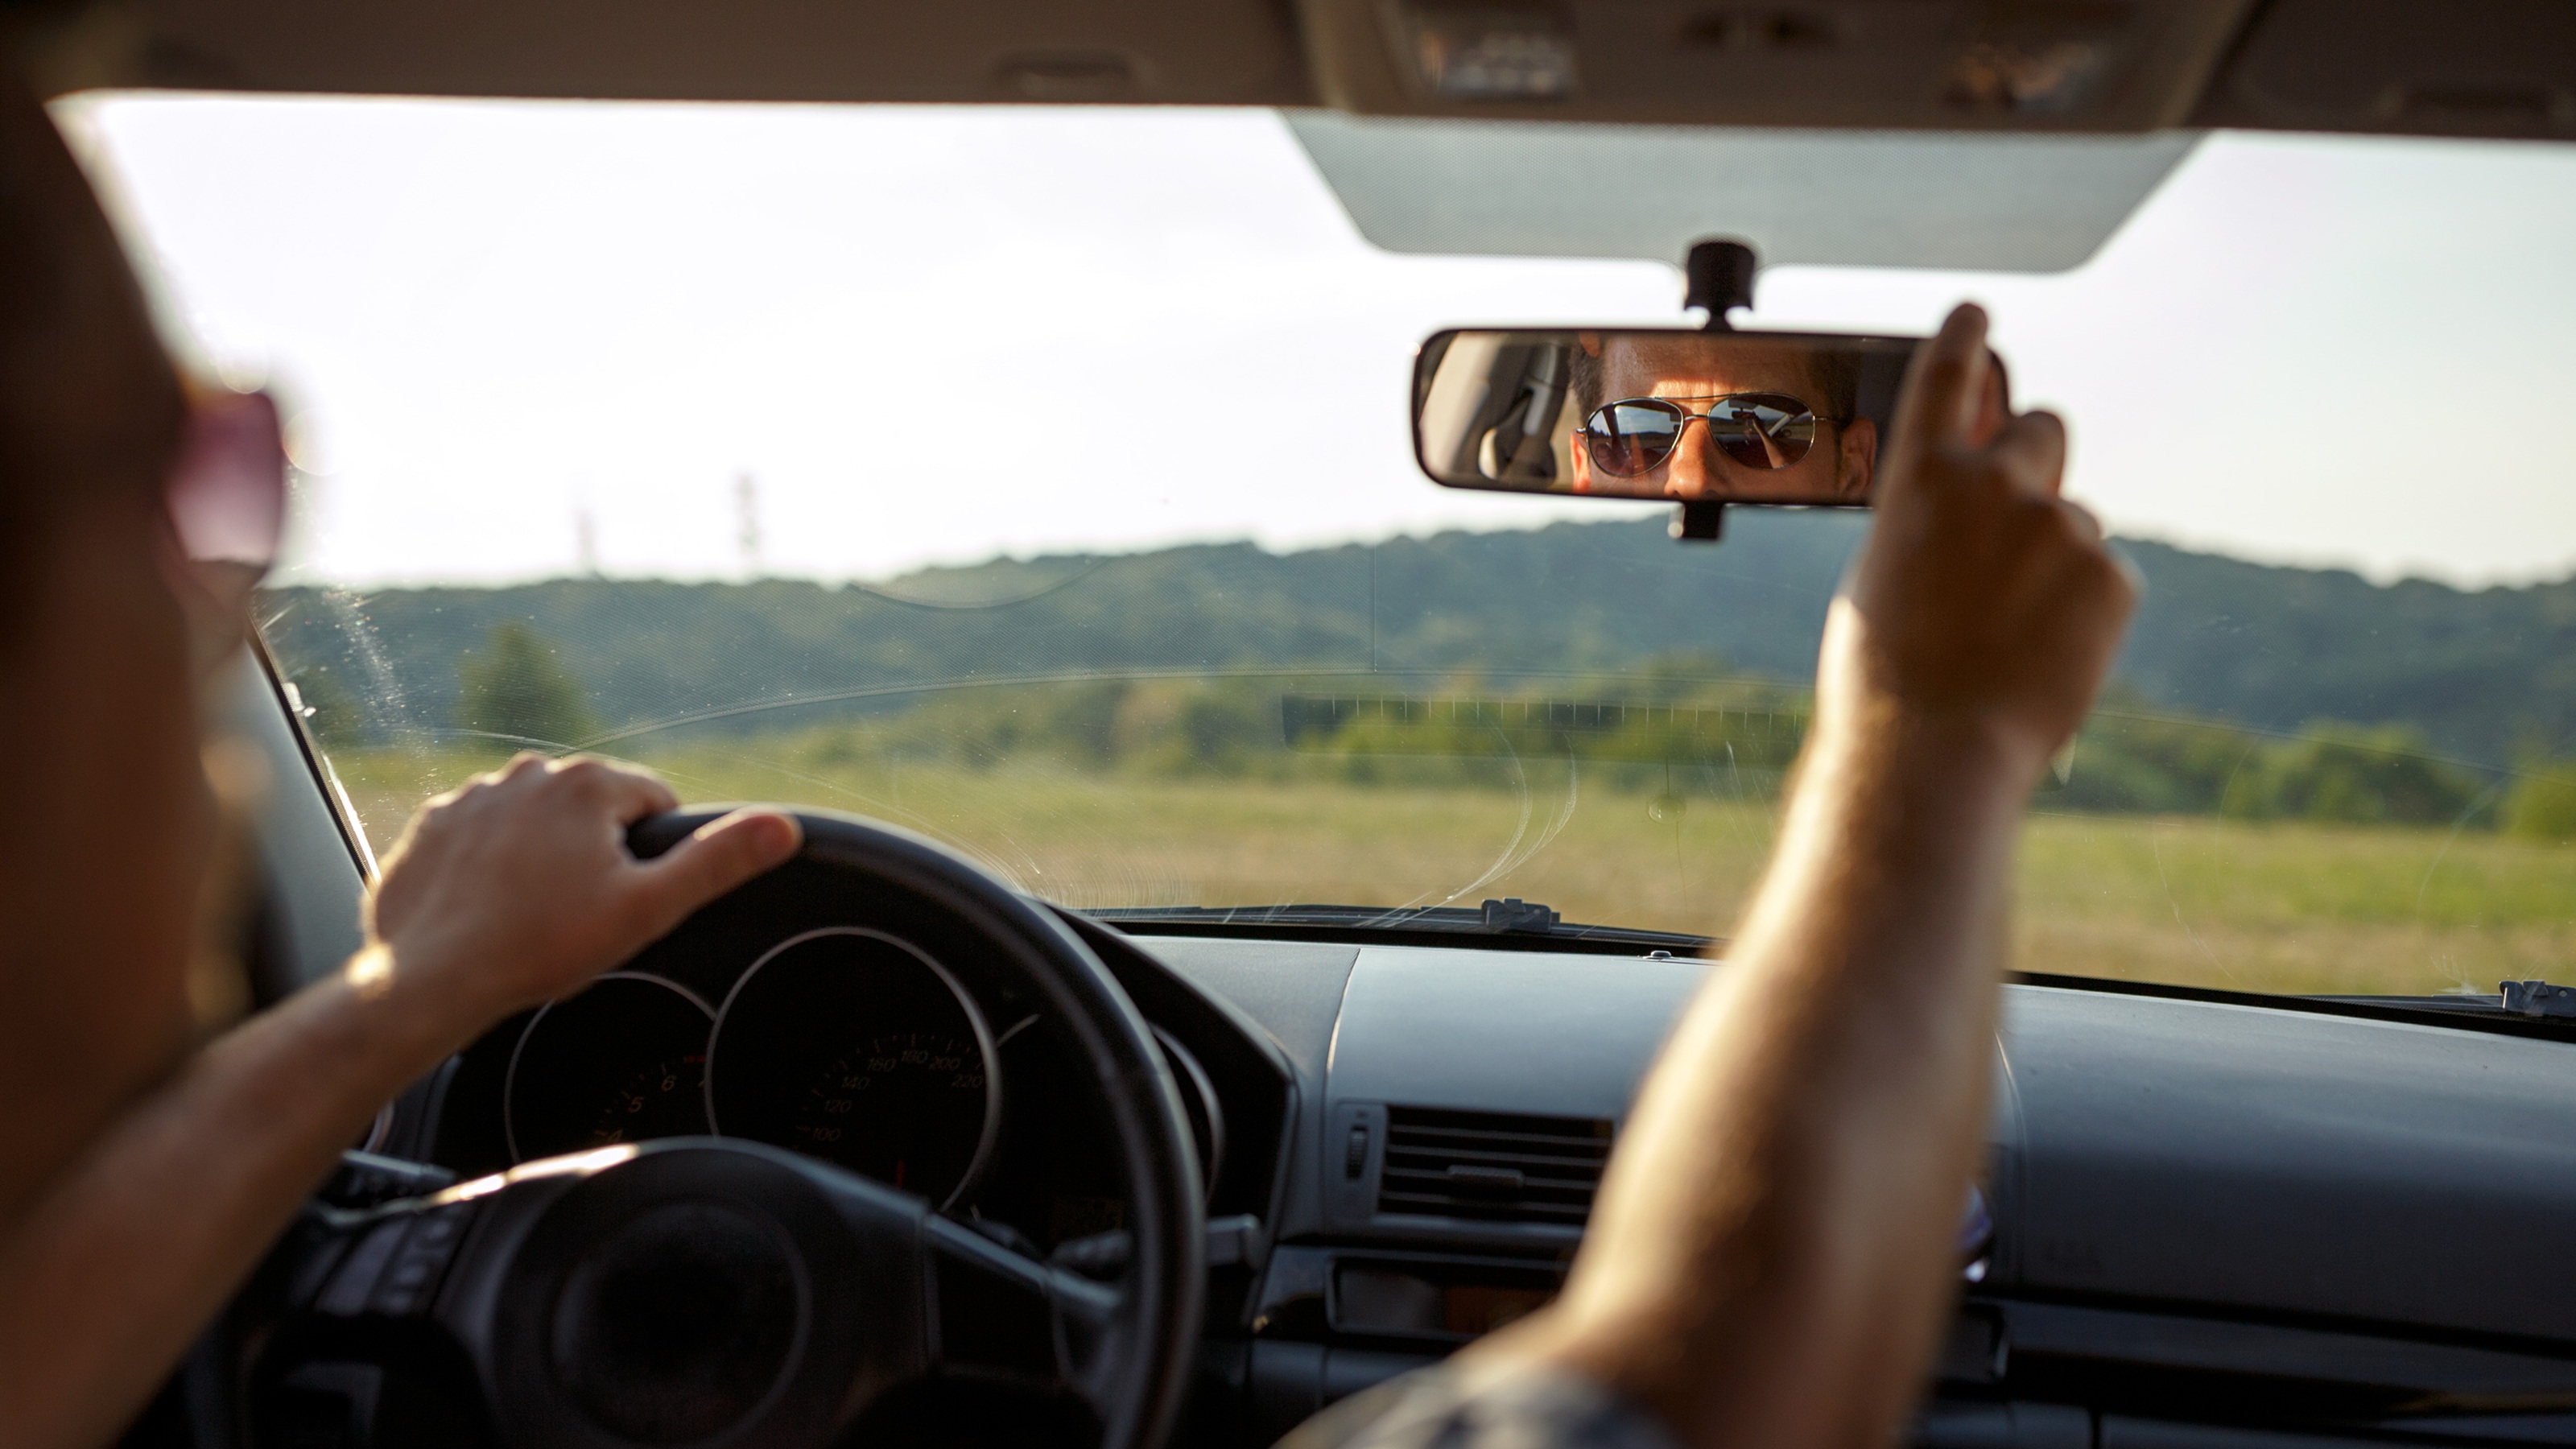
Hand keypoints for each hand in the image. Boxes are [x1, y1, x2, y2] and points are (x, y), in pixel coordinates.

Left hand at [362, 755, 799, 1028]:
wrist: (429, 979)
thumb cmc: (540, 947)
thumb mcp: (648, 910)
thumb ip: (717, 862)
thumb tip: (783, 827)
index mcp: (589, 783)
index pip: (654, 802)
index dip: (654, 855)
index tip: (630, 898)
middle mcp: (529, 772)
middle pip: (593, 810)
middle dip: (596, 854)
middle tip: (581, 915)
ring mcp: (473, 796)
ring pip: (536, 821)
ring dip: (543, 856)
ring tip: (533, 916)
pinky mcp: (431, 825)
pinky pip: (481, 837)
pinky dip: (491, 866)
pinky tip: (490, 909)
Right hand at [1821, 303, 2135, 770]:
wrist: (1933, 748)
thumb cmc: (1887, 676)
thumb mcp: (1883, 572)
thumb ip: (1929, 520)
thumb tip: (1972, 509)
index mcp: (1921, 479)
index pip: (1946, 378)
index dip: (1964, 338)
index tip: (1977, 313)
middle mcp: (1994, 484)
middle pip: (2044, 428)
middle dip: (2037, 459)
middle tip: (2020, 519)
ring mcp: (2060, 526)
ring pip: (2074, 520)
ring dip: (2053, 559)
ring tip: (2009, 632)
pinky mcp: (2110, 576)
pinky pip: (2105, 578)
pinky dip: (2081, 611)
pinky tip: (2041, 655)